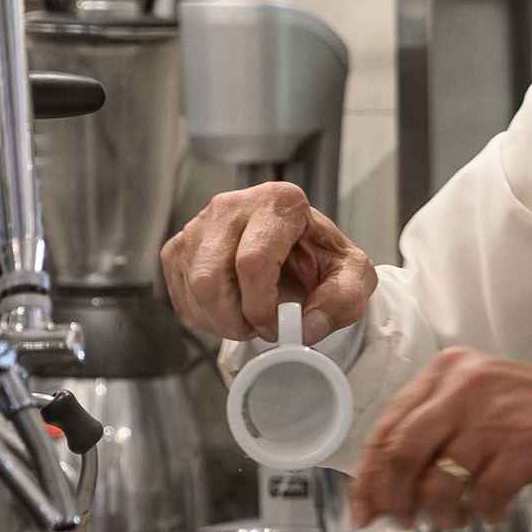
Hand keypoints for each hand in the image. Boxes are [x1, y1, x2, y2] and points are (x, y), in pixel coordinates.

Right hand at [159, 182, 376, 342]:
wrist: (299, 255)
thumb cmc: (321, 259)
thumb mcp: (352, 276)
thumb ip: (343, 299)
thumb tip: (308, 326)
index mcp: (278, 203)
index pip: (253, 260)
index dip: (260, 306)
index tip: (276, 326)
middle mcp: (233, 205)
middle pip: (212, 278)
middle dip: (236, 319)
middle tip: (262, 328)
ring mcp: (200, 224)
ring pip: (194, 288)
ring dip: (221, 320)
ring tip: (250, 318)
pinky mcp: (179, 246)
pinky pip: (180, 294)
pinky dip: (205, 316)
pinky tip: (232, 310)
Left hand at [349, 350, 531, 528]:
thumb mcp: (484, 403)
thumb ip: (437, 429)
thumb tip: (387, 483)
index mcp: (451, 370)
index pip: (389, 425)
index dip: (368, 474)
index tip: (362, 506)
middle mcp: (467, 386)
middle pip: (402, 452)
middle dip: (393, 498)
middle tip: (399, 521)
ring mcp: (497, 416)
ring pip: (438, 480)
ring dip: (441, 513)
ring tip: (457, 517)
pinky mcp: (526, 447)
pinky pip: (481, 496)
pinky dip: (484, 513)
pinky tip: (497, 509)